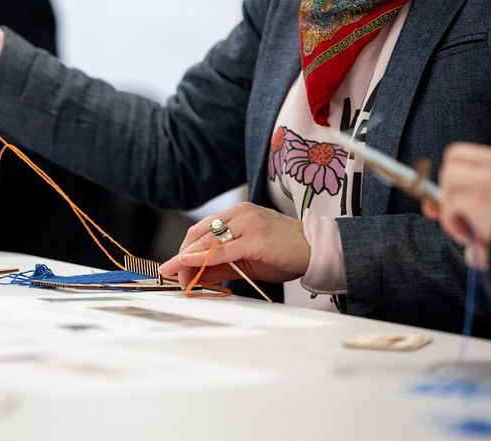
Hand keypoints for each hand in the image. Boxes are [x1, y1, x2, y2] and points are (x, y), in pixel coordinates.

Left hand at [158, 202, 310, 288]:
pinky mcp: (256, 239)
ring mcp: (248, 224)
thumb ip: (222, 264)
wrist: (317, 249)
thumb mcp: (246, 259)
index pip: (202, 230)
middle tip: (174, 274)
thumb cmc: (285, 252)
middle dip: (182, 255)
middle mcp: (240, 214)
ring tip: (179, 275)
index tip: (174, 266)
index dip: (185, 249)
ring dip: (189, 259)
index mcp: (237, 214)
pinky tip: (192, 265)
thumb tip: (196, 273)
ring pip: (208, 240)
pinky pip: (223, 250)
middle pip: (199, 233)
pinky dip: (204, 258)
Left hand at [424, 143, 490, 267]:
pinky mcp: (482, 198)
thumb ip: (463, 204)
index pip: (458, 155)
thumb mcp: (487, 207)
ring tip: (470, 229)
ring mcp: (490, 179)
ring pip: (448, 182)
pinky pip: (450, 206)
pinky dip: (453, 225)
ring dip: (450, 209)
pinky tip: (476, 239)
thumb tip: (430, 207)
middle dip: (446, 193)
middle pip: (449, 166)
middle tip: (461, 215)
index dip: (447, 174)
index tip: (447, 195)